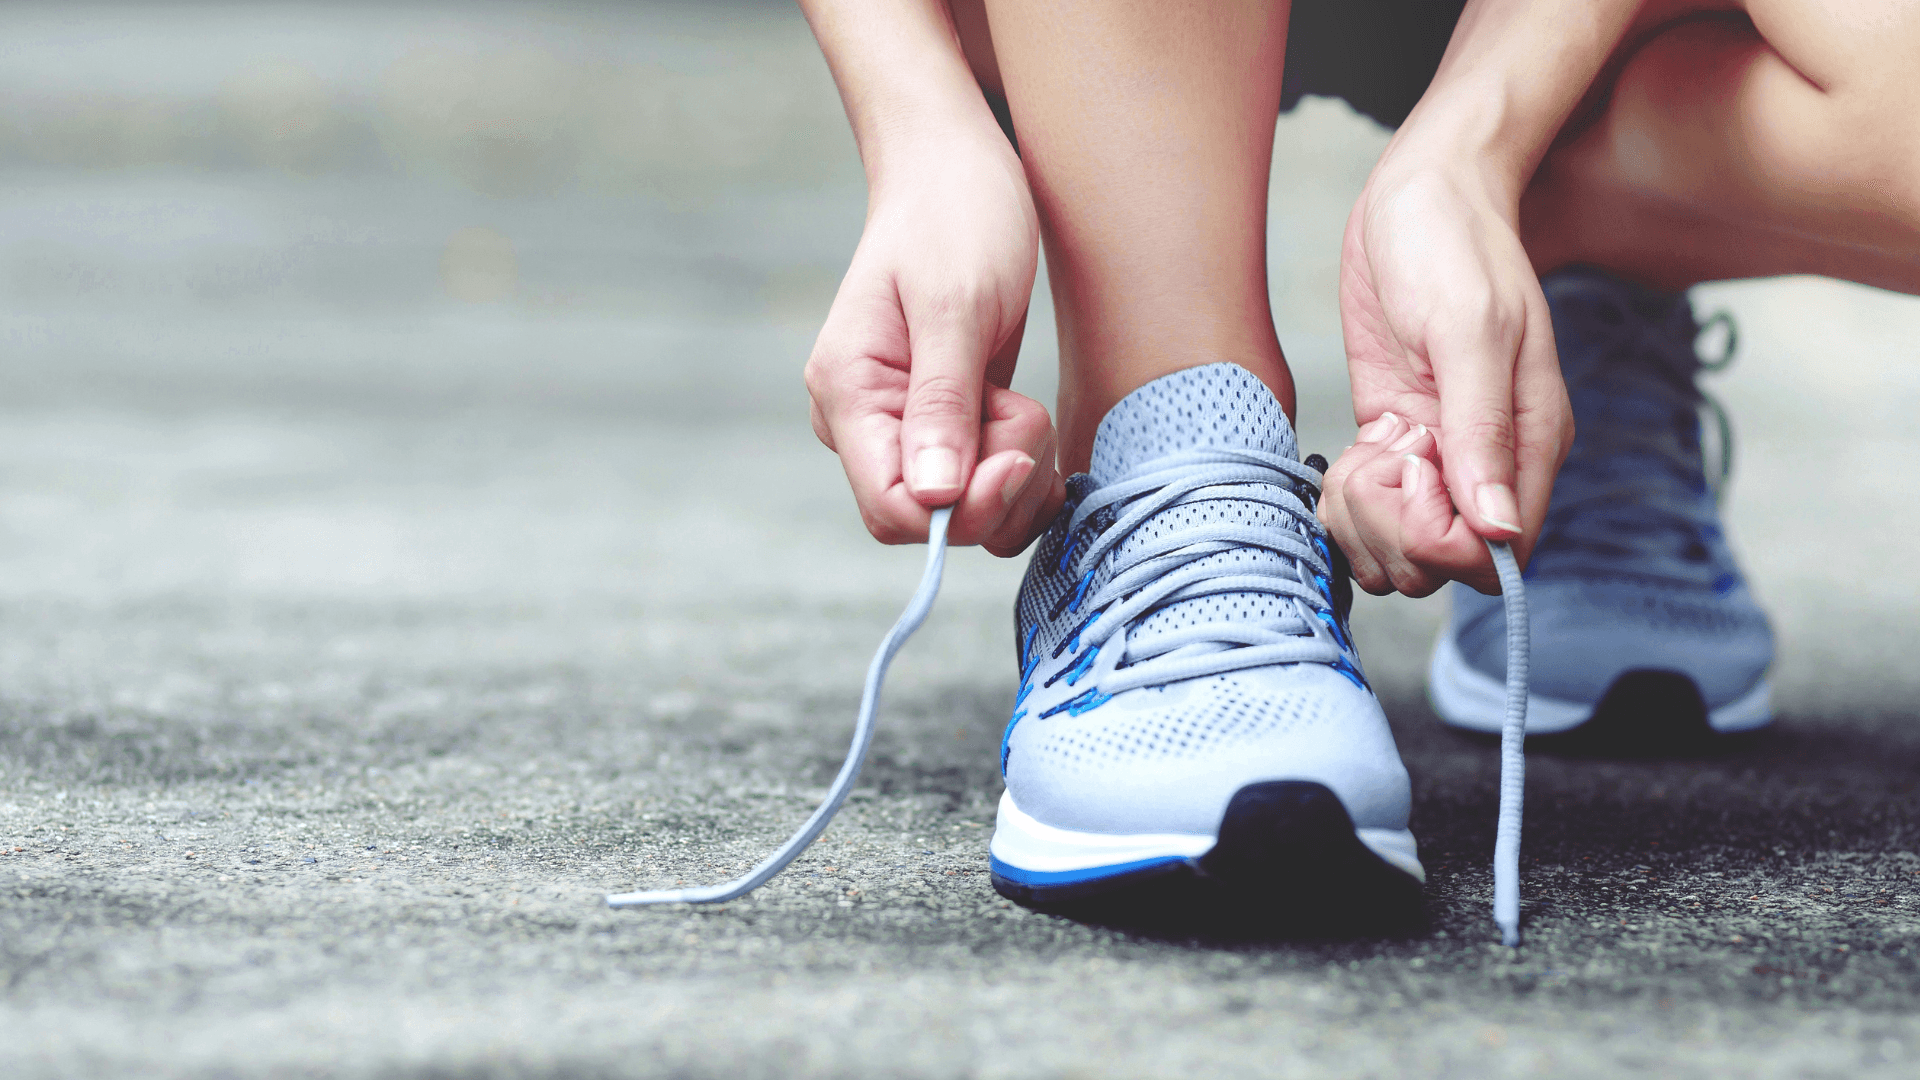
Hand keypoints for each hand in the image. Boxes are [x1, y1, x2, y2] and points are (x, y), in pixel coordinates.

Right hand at [804, 130, 1064, 555]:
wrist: (956, 169)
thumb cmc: (955, 215)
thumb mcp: (956, 304)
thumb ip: (943, 402)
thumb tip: (935, 498)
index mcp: (848, 393)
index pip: (892, 509)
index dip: (961, 509)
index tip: (1016, 455)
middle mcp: (866, 423)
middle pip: (932, 520)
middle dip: (996, 487)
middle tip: (1025, 412)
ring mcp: (903, 428)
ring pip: (966, 513)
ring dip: (1015, 476)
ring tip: (1024, 403)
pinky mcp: (944, 427)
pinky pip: (983, 490)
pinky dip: (1020, 472)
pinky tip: (1030, 424)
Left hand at [1319, 162, 1572, 595]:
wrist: (1420, 195)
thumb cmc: (1453, 245)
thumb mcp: (1468, 328)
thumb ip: (1481, 428)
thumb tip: (1495, 528)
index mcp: (1530, 442)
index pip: (1497, 555)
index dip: (1440, 539)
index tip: (1411, 471)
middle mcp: (1489, 463)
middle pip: (1441, 564)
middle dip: (1391, 530)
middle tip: (1379, 457)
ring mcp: (1439, 457)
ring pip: (1399, 549)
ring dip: (1363, 519)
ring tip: (1364, 453)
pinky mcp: (1396, 443)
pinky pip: (1370, 511)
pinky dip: (1348, 500)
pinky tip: (1350, 452)